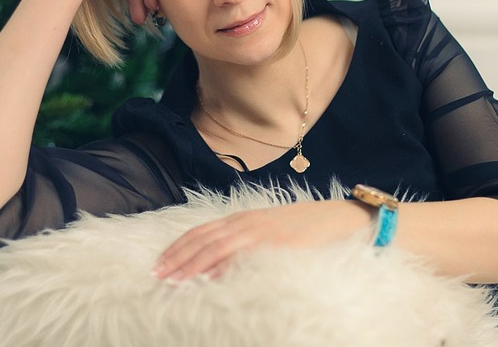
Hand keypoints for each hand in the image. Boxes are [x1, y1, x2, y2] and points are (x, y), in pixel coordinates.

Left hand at [153, 200, 373, 280]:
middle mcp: (247, 222)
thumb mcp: (270, 232)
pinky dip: (224, 265)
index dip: (178, 247)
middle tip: (157, 275)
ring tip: (174, 279)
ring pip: (217, 246)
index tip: (159, 263)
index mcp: (243, 219)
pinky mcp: (276, 241)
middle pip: (202, 239)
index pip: (201, 232)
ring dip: (192, 263)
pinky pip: (244, 254)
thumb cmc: (305, 228)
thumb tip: (219, 266)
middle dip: (177, 257)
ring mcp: (261, 230)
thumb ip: (245, 243)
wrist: (340, 218)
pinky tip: (210, 277)